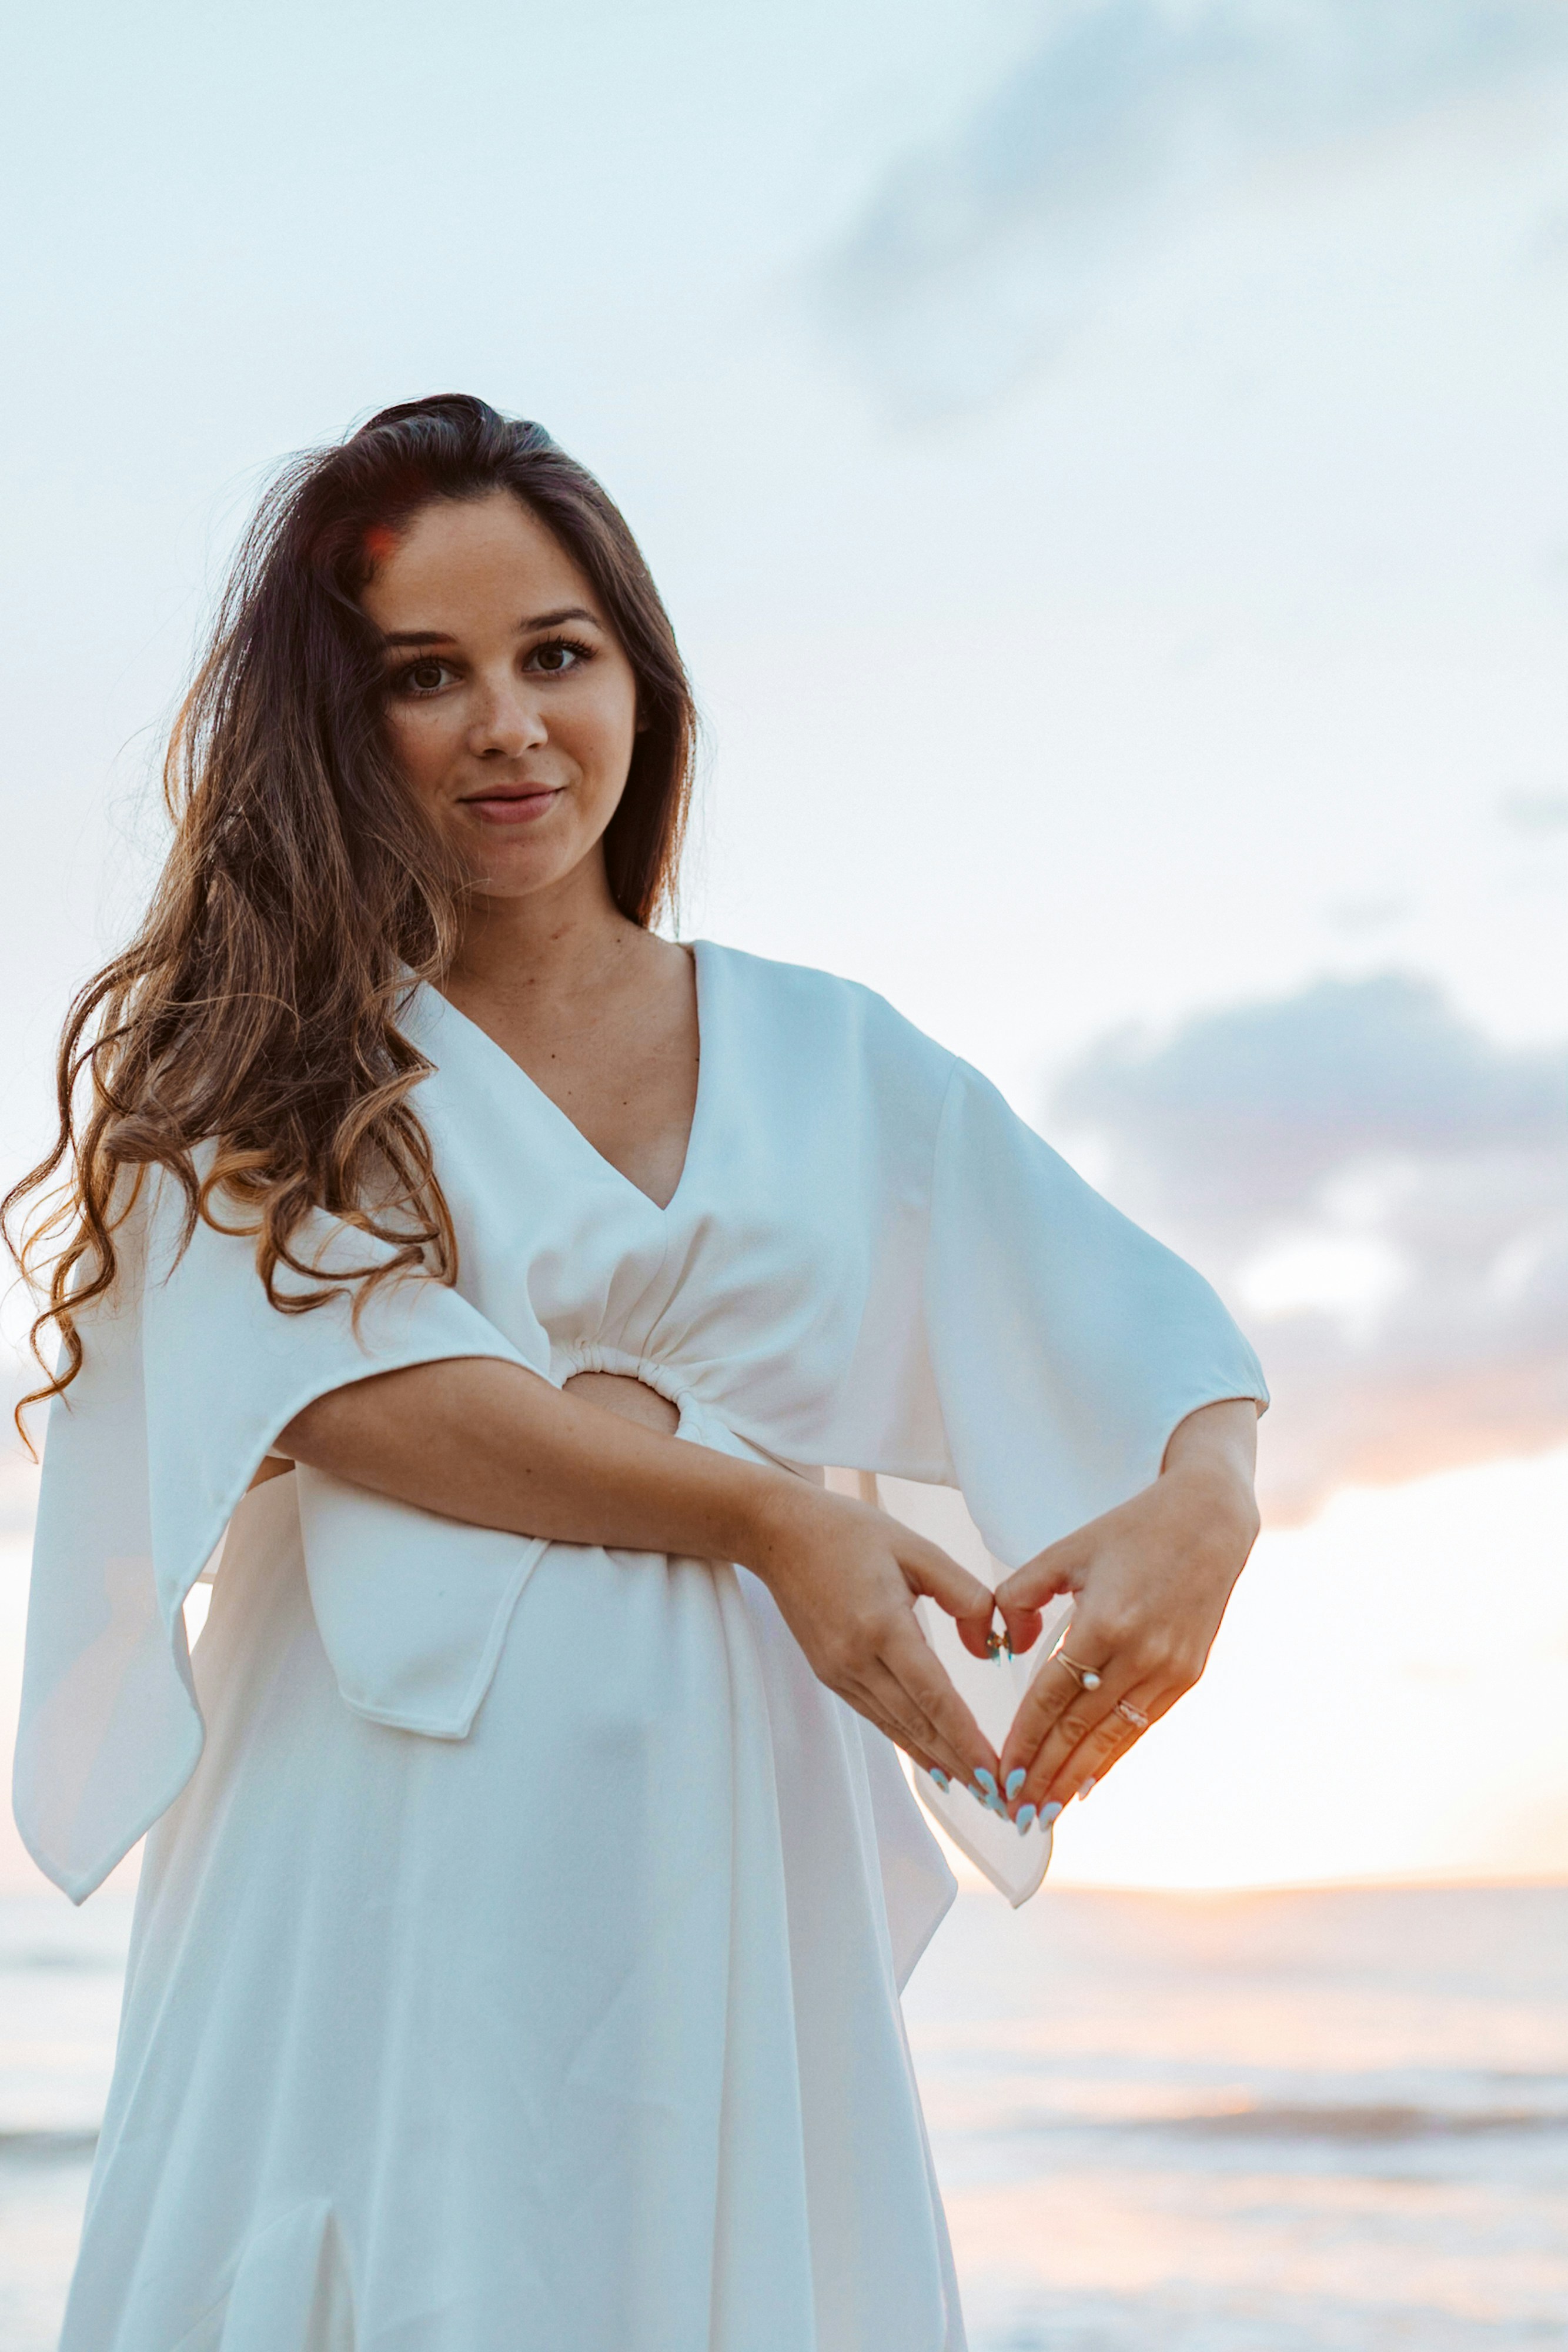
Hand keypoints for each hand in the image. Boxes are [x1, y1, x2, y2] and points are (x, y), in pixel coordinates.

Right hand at [747, 1480, 1001, 1791]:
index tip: (996, 1774)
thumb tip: (990, 1647)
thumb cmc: (848, 1533)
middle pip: (919, 1725)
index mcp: (882, 1625)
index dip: (967, 1741)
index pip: (935, 1697)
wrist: (776, 1534)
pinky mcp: (831, 1674)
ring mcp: (840, 1672)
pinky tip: (934, 1761)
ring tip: (978, 1790)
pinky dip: (910, 1742)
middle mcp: (857, 1659)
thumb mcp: (915, 1547)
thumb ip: (963, 1593)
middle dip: (962, 1766)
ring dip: (939, 1762)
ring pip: (898, 1728)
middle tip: (1002, 1800)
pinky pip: (878, 1717)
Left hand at [993, 1400, 1259, 1820]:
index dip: (1024, 1739)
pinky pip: (1140, 1727)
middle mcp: (1139, 1654)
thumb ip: (1020, 1595)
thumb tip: (1004, 1647)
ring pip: (1111, 1738)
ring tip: (1044, 1812)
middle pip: (1079, 1729)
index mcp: (1103, 1621)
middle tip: (1013, 1812)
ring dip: (1075, 1779)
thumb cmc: (1130, 1532)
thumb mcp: (1064, 1551)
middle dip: (1043, 1775)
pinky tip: (1087, 1783)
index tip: (1001, 1772)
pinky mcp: (1187, 1677)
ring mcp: (1168, 1670)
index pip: (1051, 1696)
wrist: (1210, 1524)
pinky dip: (1111, 1758)